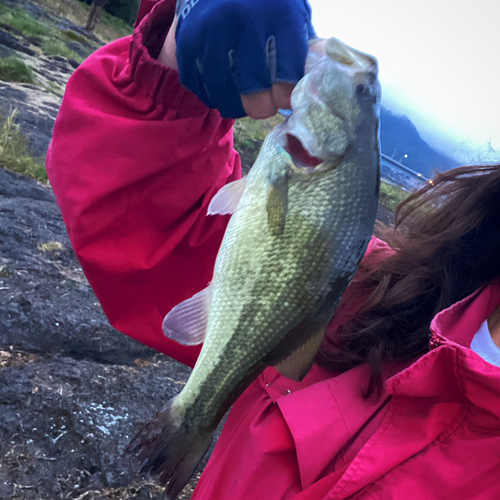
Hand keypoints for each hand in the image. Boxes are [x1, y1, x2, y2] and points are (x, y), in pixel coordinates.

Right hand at [159, 0, 315, 118]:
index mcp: (280, 18)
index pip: (287, 79)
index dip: (286, 97)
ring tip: (242, 97)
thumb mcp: (293, 15)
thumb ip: (303, 51)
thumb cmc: (265, 5)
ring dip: (235, 105)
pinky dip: (212, 95)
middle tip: (263, 104)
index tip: (283, 97)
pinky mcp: (188, 44)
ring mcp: (213, 34)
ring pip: (225, 96)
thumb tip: (309, 89)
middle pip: (255, 94)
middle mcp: (245, 24)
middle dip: (261, 106)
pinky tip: (222, 86)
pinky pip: (201, 89)